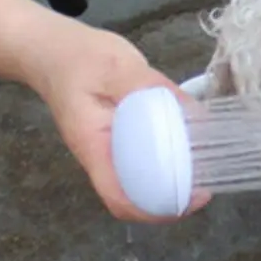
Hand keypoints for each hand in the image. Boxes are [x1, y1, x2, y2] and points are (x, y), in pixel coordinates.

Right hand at [29, 20, 211, 221]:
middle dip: (173, 200)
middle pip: (136, 198)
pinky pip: (146, 160)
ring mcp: (111, 150)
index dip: (156, 209)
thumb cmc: (79, 58)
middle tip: (208, 185)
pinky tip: (191, 147)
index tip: (192, 198)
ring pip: (142, 182)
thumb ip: (155, 89)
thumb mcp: (119, 66)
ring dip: (173, 183)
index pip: (119, 198)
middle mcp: (102, 156)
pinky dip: (169, 160)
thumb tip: (195, 113)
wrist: (53, 51)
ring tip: (205, 170)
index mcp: (95, 147)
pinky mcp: (121, 139)